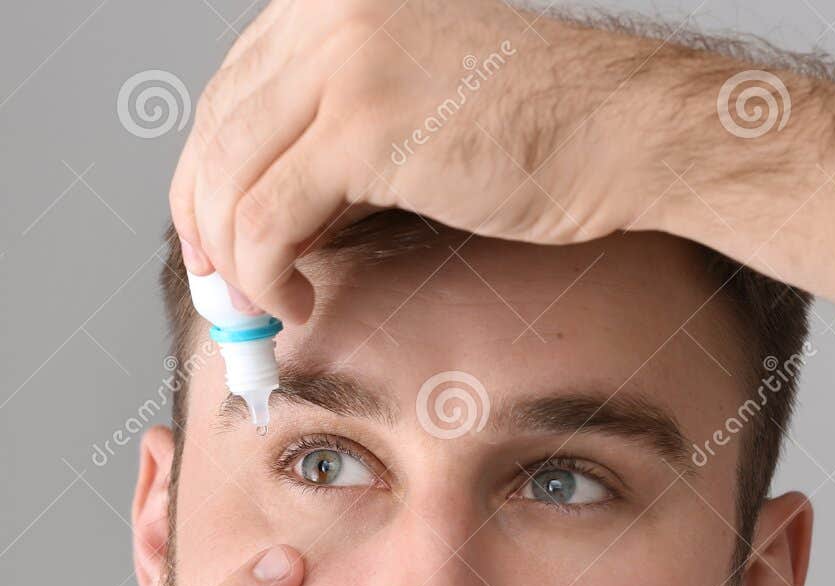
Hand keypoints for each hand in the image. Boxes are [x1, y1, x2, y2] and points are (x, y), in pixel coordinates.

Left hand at [170, 0, 659, 323]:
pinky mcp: (364, 124)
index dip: (208, 180)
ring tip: (265, 306)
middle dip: (207, 226)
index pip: (228, 93)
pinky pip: (266, 220)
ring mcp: (344, 58)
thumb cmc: (536, 126)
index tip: (215, 242)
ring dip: (234, 264)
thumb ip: (325, 134)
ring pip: (229, 181)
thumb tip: (249, 207)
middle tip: (224, 291)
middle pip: (215, 134)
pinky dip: (264, 278)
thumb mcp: (404, 105)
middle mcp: (327, 10)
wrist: (627, 131)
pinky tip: (296, 302)